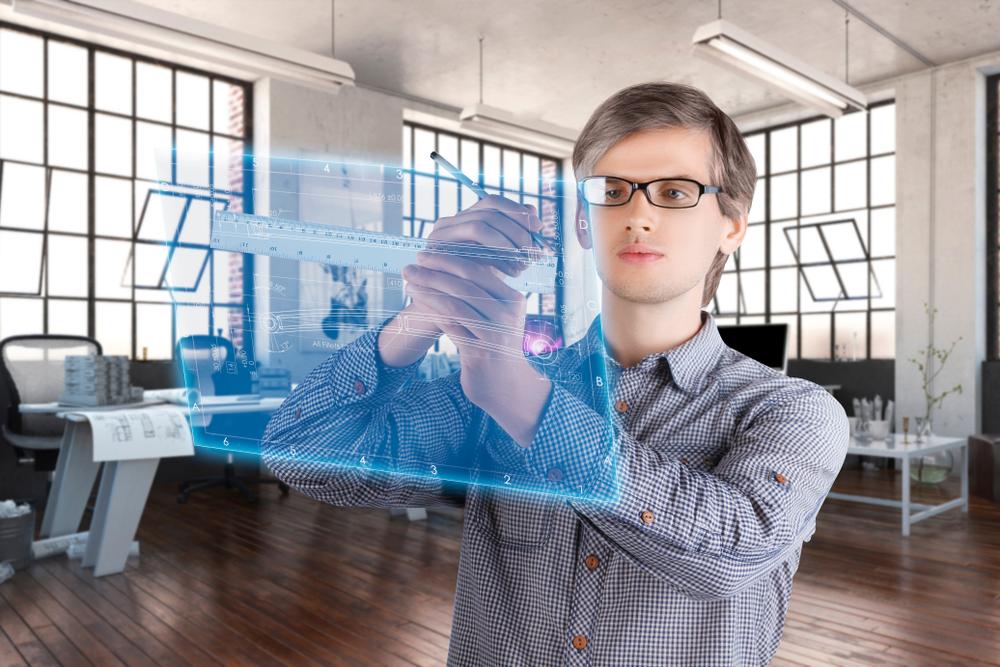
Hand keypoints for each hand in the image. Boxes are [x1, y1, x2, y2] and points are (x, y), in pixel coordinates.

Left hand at [402, 195, 543, 407]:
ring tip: (408, 283)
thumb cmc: (495, 345)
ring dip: (427, 291)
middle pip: (465, 285)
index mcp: (514, 300)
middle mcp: (508, 315)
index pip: (479, 271)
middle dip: (434, 273)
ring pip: (455, 304)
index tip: (427, 254)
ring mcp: (495, 334)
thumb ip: (482, 293)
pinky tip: (416, 304)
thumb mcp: (497, 316)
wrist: (506, 387)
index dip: (450, 260)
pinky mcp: (480, 352)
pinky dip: (430, 311)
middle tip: (411, 266)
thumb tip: (451, 261)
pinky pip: (450, 326)